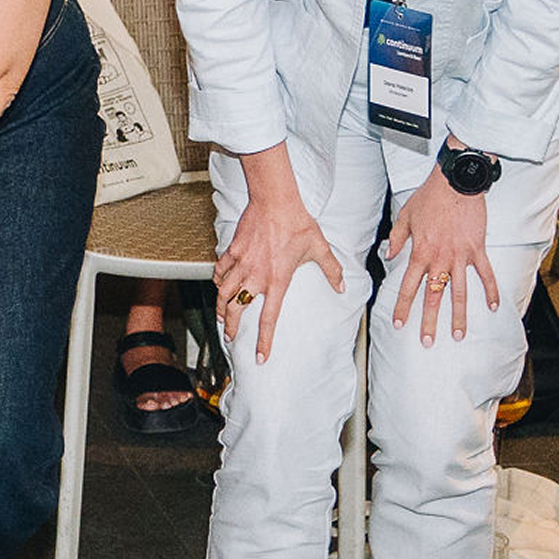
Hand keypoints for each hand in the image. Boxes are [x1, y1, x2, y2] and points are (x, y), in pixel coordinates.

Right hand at [214, 173, 343, 364]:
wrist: (275, 201)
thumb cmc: (298, 223)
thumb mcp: (319, 248)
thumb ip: (331, 270)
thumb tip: (341, 287)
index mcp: (277, 281)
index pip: (269, 319)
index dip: (264, 341)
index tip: (260, 357)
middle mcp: (256, 276)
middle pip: (236, 309)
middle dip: (231, 327)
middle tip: (229, 338)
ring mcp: (241, 263)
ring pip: (223, 292)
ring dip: (221, 307)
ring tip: (221, 317)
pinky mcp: (232, 250)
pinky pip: (220, 270)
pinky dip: (217, 280)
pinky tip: (218, 284)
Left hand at [382, 165, 500, 347]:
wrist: (455, 183)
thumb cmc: (429, 197)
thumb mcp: (405, 216)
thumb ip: (397, 238)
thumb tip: (389, 255)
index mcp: (420, 253)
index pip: (408, 287)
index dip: (403, 307)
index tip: (399, 324)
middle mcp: (440, 259)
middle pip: (433, 296)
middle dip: (429, 322)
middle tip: (427, 342)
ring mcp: (460, 257)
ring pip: (460, 292)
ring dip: (459, 316)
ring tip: (459, 336)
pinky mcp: (478, 250)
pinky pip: (486, 275)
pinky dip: (491, 291)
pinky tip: (493, 308)